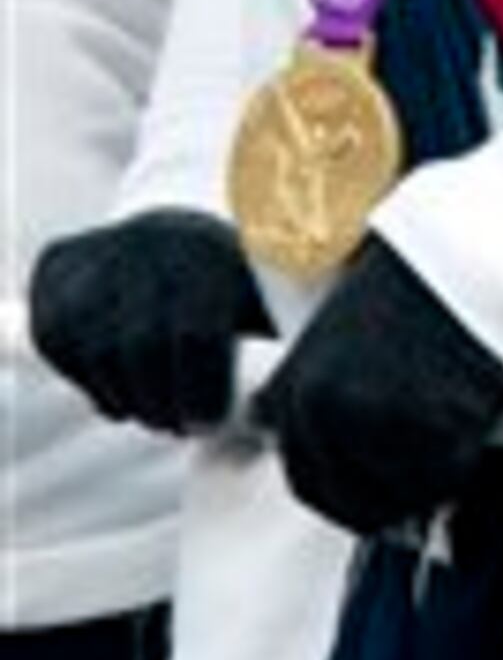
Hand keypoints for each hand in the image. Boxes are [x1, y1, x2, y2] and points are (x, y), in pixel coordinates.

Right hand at [26, 208, 269, 432]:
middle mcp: (152, 240)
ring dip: (125, 397)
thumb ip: (290, 350)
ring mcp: (100, 250)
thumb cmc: (240, 284)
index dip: (201, 391)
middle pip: (141, 346)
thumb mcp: (278, 302)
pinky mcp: (58, 266)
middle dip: (161, 403)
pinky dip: (84, 377)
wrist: (180, 232)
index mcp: (215, 248)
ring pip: (95, 349)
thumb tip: (283, 415)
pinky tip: (118, 390)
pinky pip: (56, 339)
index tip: (209, 425)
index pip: (198, 333)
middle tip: (179, 427)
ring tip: (155, 413)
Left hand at [249, 237, 502, 534]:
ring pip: (396, 494)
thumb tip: (320, 451)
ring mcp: (378, 423)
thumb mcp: (337, 339)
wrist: (470, 262)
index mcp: (298, 392)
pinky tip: (468, 434)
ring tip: (447, 449)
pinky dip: (457, 469)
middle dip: (381, 498)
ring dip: (421, 485)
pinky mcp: (432, 426)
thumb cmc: (413, 290)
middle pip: (345, 498)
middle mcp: (327, 414)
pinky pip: (442, 478)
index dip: (345, 493)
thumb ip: (320, 396)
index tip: (377, 489)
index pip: (306, 480)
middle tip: (415, 481)